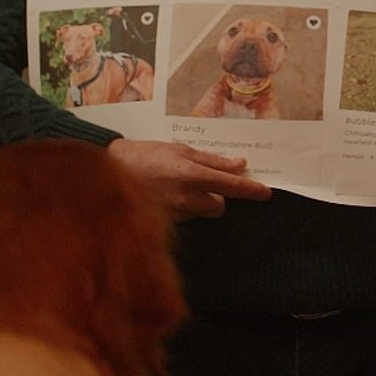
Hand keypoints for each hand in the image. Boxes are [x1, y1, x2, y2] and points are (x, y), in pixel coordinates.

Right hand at [107, 138, 271, 220]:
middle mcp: (185, 198)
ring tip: (175, 186)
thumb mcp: (180, 150)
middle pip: (218, 207)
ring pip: (199, 213)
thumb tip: (240, 165)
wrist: (108, 170)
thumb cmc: (146, 154)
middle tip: (201, 182)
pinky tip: (165, 196)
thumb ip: (212, 161)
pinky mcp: (163, 224)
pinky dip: (181, 209)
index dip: (250, 190)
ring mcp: (173, 214)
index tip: (266, 193)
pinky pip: (183, 218)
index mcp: (191, 175)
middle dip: (216, 197)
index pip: (230, 186)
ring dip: (196, 203)